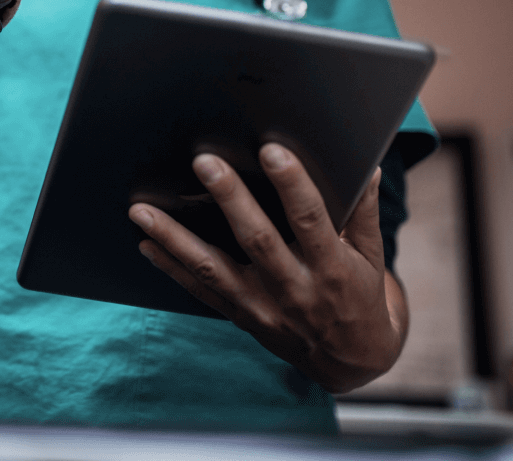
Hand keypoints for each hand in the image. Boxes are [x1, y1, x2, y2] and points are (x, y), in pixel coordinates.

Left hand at [129, 144, 406, 392]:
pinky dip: (171, 268)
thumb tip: (366, 165)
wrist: (352, 361)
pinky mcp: (242, 317)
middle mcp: (295, 289)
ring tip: (141, 210)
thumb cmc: (361, 294)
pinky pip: (201, 291)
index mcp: (331, 267)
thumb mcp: (371, 255)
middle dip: (230, 199)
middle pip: (257, 240)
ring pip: (213, 269)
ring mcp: (264, 307)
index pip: (310, 220)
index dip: (292, 185)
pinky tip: (146, 243)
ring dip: (174, 238)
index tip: (271, 150)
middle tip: (204, 161)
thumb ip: (363, 211)